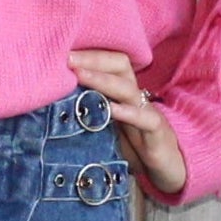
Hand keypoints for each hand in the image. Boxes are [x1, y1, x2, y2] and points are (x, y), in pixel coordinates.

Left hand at [67, 47, 186, 199]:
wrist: (167, 167)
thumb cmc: (133, 146)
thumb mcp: (106, 126)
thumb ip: (87, 112)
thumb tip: (53, 102)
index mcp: (123, 91)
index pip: (109, 62)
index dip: (88, 55)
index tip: (60, 52)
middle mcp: (135, 96)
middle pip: (120, 65)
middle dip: (93, 59)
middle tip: (67, 59)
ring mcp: (147, 112)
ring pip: (128, 89)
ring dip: (103, 80)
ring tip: (80, 76)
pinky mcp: (158, 132)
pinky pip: (145, 118)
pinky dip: (127, 113)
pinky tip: (110, 109)